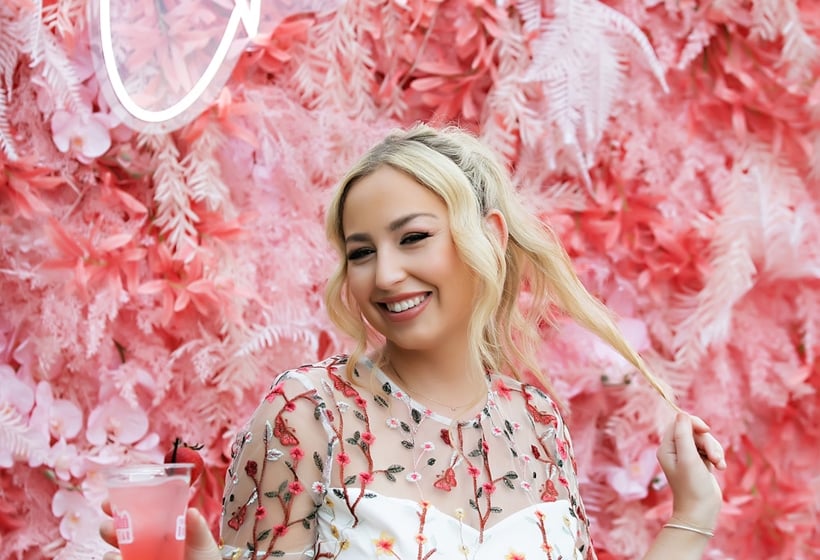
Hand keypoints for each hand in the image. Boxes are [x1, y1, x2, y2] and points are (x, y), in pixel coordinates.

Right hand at [100, 500, 221, 559]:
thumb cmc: (202, 559)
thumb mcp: (202, 542)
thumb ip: (197, 528)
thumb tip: (191, 512)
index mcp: (158, 527)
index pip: (135, 513)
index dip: (120, 505)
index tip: (109, 502)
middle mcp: (143, 543)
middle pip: (117, 532)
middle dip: (109, 528)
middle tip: (110, 528)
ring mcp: (138, 557)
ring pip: (112, 555)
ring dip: (110, 553)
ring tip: (118, 556)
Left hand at [657, 413, 724, 529]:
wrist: (701, 512)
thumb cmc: (692, 486)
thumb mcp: (688, 458)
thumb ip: (684, 435)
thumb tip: (681, 414)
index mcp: (667, 448)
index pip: (678, 423)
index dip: (693, 423)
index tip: (706, 430)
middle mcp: (675, 451)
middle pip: (694, 432)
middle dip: (708, 442)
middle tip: (715, 457)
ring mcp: (688, 457)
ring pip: (704, 441)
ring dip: (715, 450)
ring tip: (719, 465)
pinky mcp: (700, 463)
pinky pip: (710, 450)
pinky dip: (718, 457)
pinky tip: (721, 468)